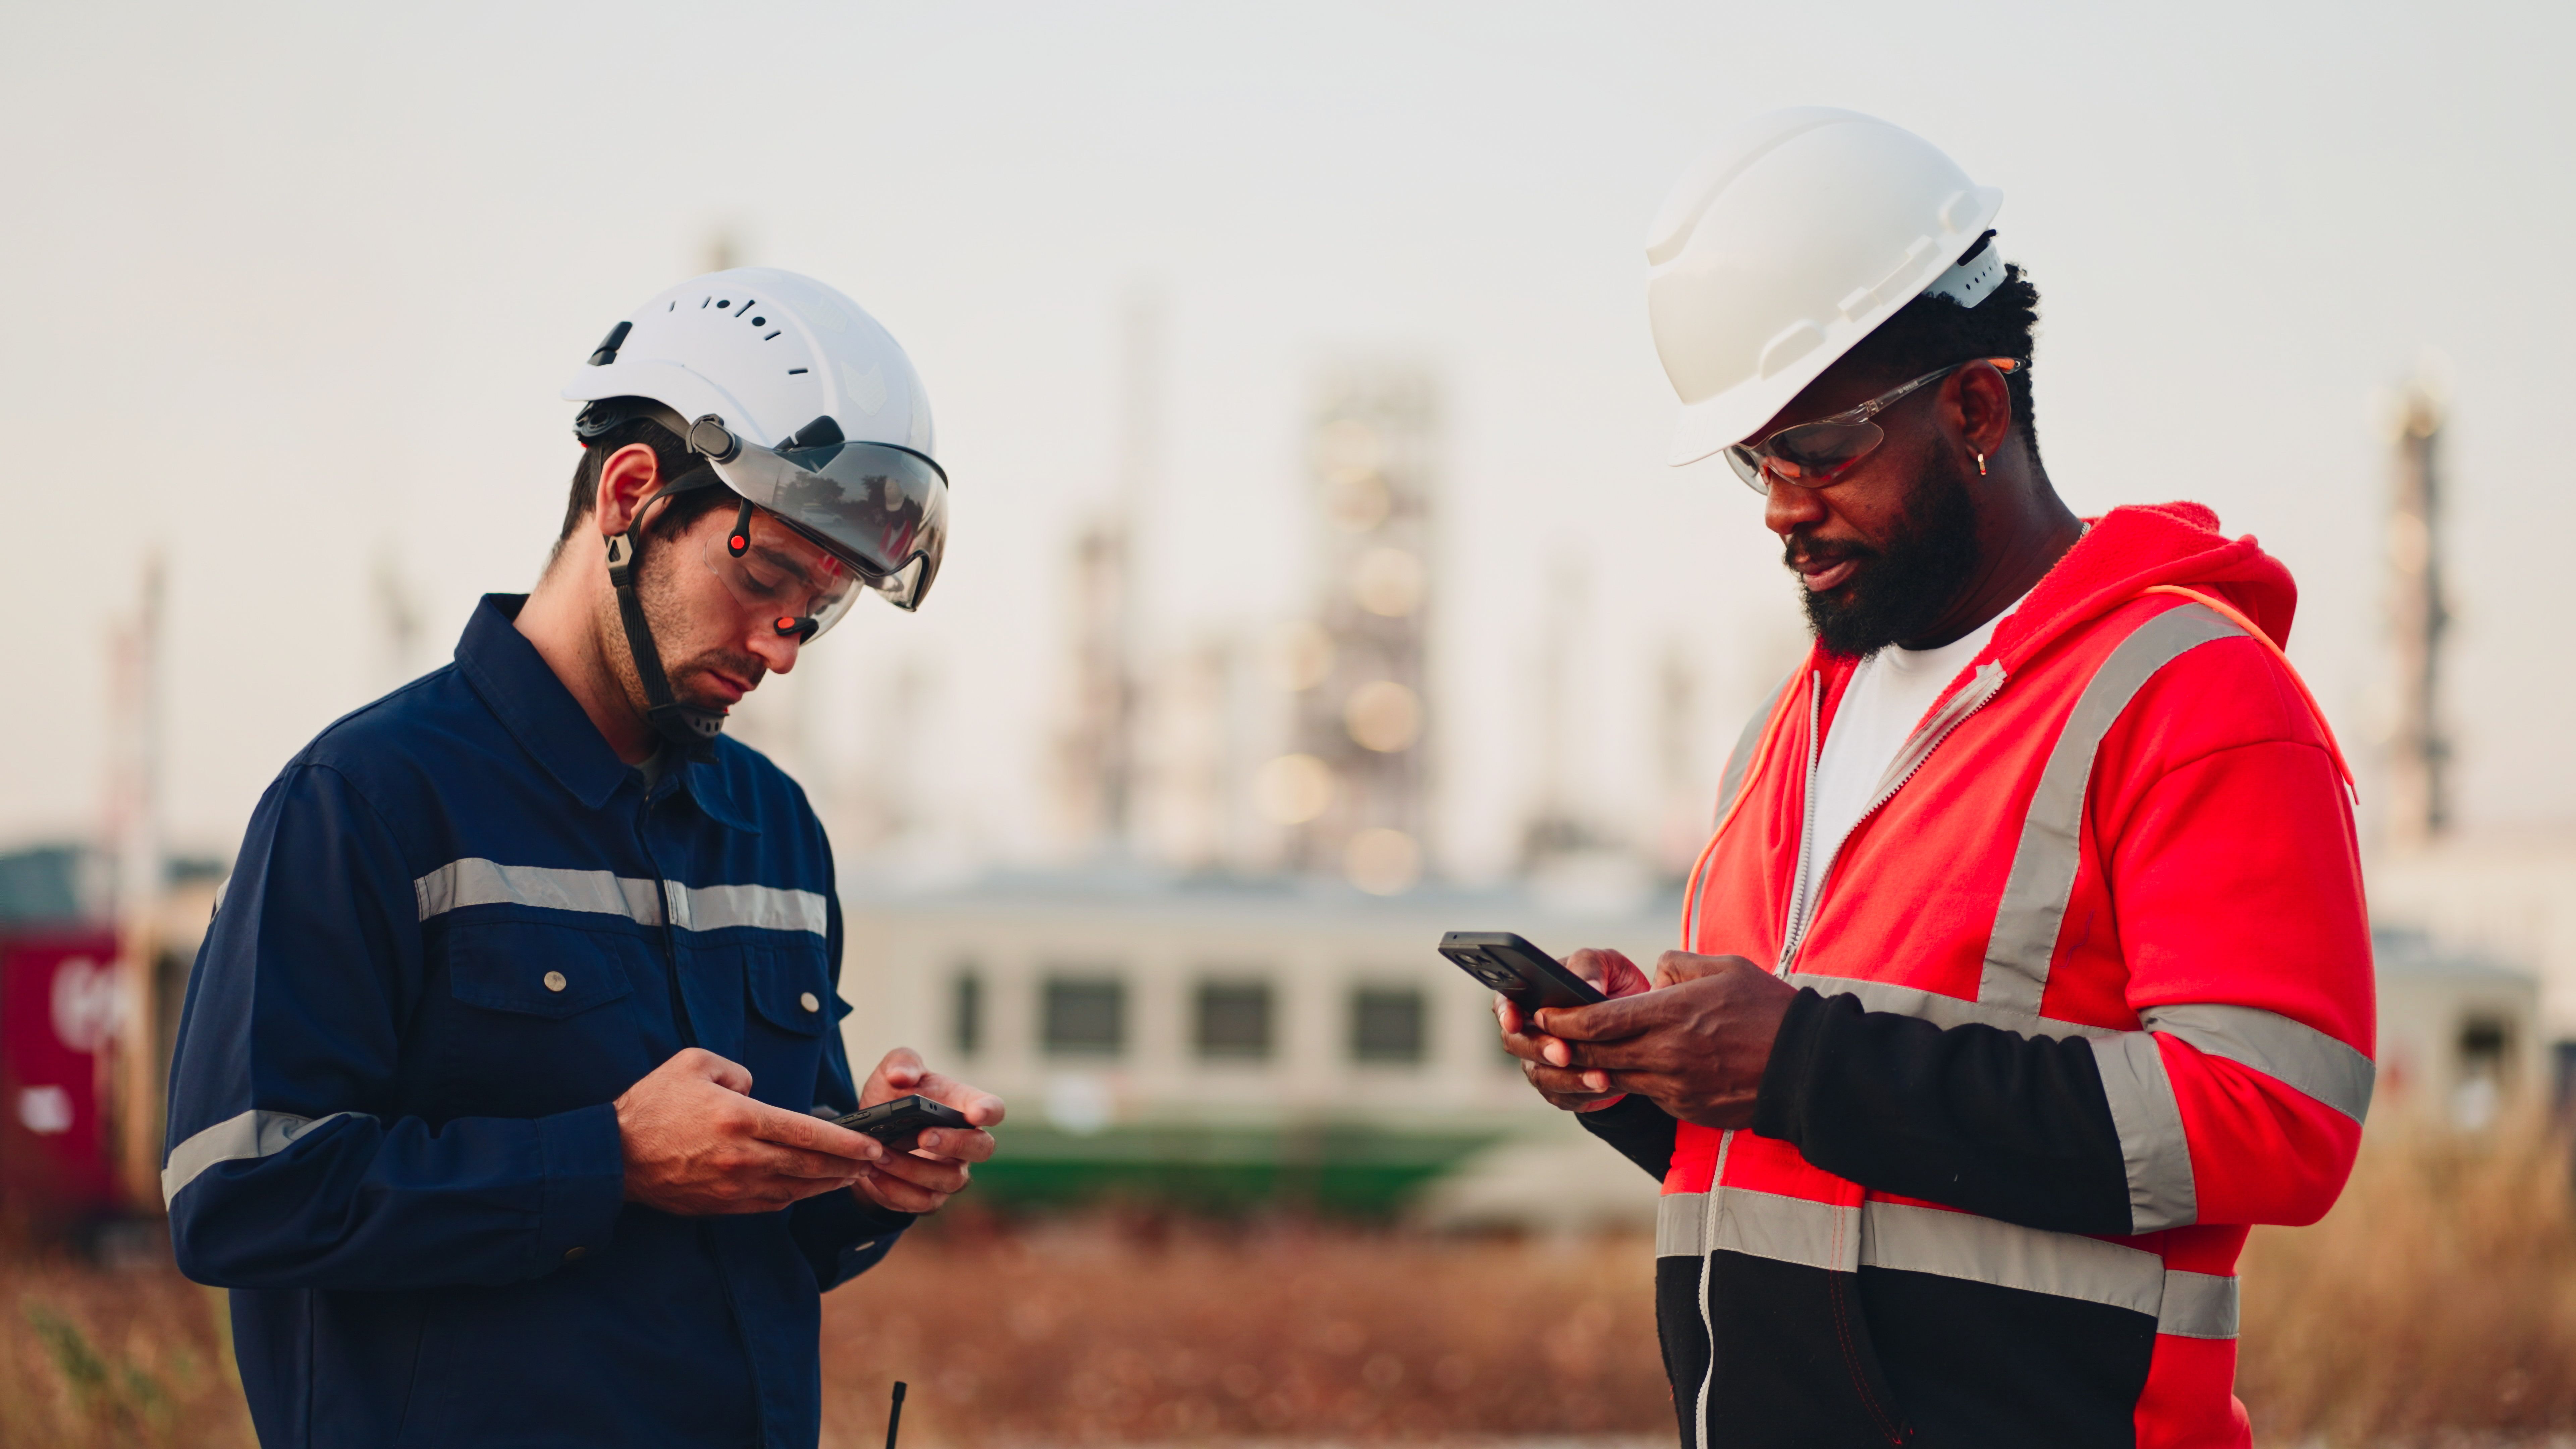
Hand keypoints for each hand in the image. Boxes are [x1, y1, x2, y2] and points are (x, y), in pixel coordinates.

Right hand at [614, 1048, 883, 1214]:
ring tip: (850, 1176)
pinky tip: (808, 1189)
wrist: (614, 1155)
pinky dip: (795, 1197)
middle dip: (847, 1166)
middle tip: (874, 1163)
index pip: (807, 1133)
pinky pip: (770, 1204)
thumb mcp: (693, 1064)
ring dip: (827, 1184)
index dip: (845, 1142)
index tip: (871, 1145)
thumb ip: (735, 1070)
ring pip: (795, 1189)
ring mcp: (733, 1186)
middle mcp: (743, 1156)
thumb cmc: (653, 1105)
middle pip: (809, 1166)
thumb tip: (755, 1088)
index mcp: (740, 1118)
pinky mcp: (722, 1205)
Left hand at [847, 1048, 1006, 1215]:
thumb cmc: (891, 1097)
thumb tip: (902, 1076)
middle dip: (955, 1144)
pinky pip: (923, 1201)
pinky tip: (874, 1173)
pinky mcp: (930, 1196)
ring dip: (914, 1169)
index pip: (993, 1109)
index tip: (976, 1113)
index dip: (990, 1111)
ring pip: (951, 1180)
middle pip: (982, 1149)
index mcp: (964, 1107)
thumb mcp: (890, 1072)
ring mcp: (951, 1172)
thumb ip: (901, 1062)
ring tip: (881, 1155)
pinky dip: (897, 1189)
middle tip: (922, 1136)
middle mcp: (965, 1142)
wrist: (867, 1135)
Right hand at [1494, 948, 1652, 1112]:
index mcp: (1531, 996)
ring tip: (1600, 1077)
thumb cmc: (1615, 987)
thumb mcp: (1607, 965)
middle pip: (1517, 1043)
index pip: (1505, 1002)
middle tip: (1564, 1053)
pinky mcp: (1561, 1088)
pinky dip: (1583, 1092)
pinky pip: (1563, 1096)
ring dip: (1568, 1078)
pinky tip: (1605, 1086)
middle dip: (1539, 1049)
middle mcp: (1530, 1031)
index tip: (1515, 1021)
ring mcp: (1541, 1062)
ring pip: (1540, 1075)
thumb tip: (1587, 986)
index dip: (1506, 1012)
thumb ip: (1589, 965)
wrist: (1640, 1029)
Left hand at [1522, 952, 1796, 1128]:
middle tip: (1540, 1035)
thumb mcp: (1724, 968)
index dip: (1562, 1018)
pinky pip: (1647, 1093)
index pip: (1598, 1020)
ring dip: (1589, 1065)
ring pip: (1616, 1076)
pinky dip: (1631, 1079)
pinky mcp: (1687, 1108)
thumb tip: (1652, 975)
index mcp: (1672, 1014)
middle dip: (1562, 1044)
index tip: (1541, 1011)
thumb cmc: (1768, 1010)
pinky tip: (1626, 1068)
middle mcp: (1667, 1054)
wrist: (1807, 1067)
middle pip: (1595, 1053)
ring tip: (1570, 1052)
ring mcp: (1675, 1086)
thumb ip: (1678, 965)